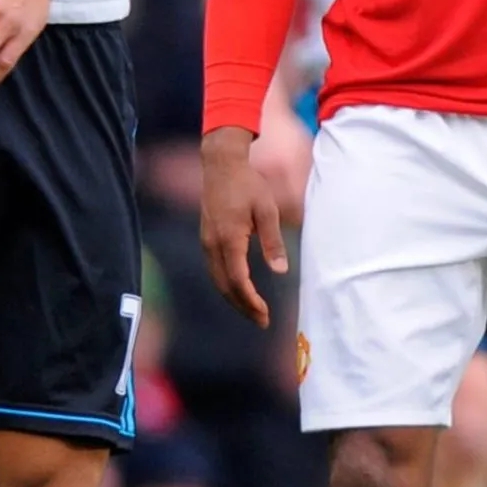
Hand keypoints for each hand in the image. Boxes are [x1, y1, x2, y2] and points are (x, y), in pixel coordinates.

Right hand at [199, 128, 288, 326]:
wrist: (221, 165)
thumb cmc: (248, 184)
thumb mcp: (267, 210)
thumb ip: (272, 241)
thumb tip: (280, 271)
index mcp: (229, 239)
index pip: (239, 280)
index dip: (251, 301)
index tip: (265, 314)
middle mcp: (213, 244)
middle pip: (225, 286)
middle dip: (243, 307)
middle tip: (261, 321)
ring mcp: (206, 241)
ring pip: (217, 280)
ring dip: (234, 298)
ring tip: (252, 311)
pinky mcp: (206, 238)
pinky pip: (214, 269)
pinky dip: (226, 285)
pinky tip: (239, 289)